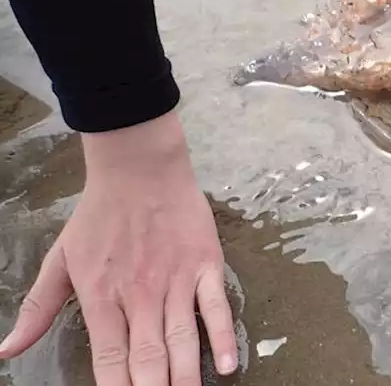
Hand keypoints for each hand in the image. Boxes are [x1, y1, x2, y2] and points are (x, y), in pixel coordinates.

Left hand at [0, 110, 238, 384]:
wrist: (139, 169)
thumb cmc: (98, 214)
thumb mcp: (59, 259)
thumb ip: (37, 309)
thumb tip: (7, 351)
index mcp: (102, 298)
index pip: (109, 359)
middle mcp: (140, 296)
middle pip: (148, 358)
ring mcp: (176, 281)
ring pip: (182, 339)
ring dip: (185, 375)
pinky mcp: (205, 265)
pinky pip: (216, 307)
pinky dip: (222, 337)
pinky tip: (226, 365)